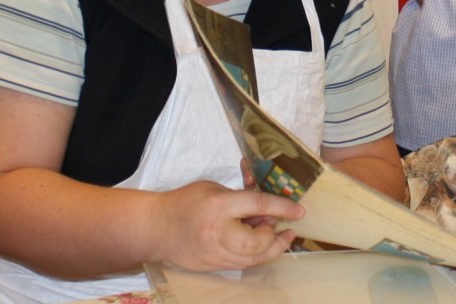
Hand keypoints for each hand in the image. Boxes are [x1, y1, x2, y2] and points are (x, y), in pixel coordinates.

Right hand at [150, 180, 304, 271]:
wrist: (156, 227)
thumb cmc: (186, 201)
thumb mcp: (214, 188)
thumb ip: (240, 197)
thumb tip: (265, 208)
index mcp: (219, 206)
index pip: (258, 205)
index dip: (282, 208)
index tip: (300, 211)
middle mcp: (217, 233)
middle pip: (257, 243)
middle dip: (274, 236)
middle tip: (284, 226)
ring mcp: (214, 254)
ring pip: (252, 260)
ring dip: (270, 249)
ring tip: (279, 237)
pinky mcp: (212, 267)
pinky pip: (241, 265)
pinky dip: (255, 256)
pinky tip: (260, 246)